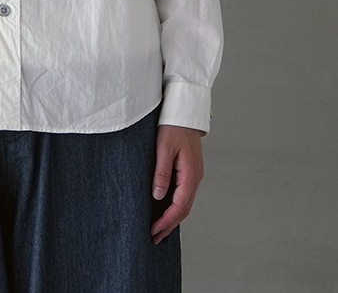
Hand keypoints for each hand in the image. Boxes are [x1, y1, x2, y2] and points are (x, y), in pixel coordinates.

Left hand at [150, 125, 203, 244]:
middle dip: (169, 225)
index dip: (166, 221)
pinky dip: (175, 206)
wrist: (185, 112)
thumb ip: (161, 172)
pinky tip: (165, 209)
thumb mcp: (163, 148)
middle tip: (154, 237)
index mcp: (190, 174)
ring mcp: (194, 174)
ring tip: (159, 229)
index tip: (154, 231)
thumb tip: (158, 196)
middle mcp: (195, 177)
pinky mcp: (189, 170)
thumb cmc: (173, 126)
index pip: (179, 206)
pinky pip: (183, 194)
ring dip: (172, 217)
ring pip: (184, 202)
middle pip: (184, 209)